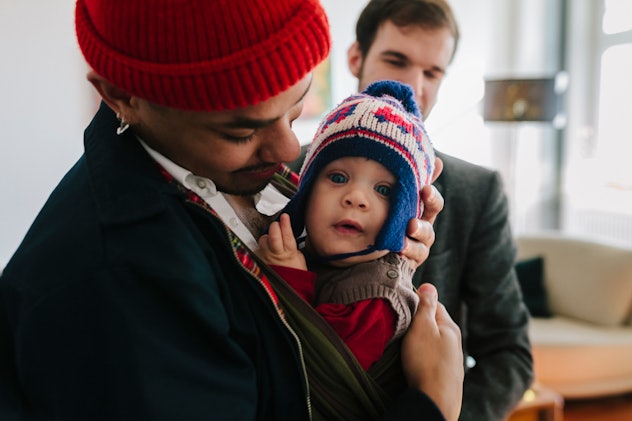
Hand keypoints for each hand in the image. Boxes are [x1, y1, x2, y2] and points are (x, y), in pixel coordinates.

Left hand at [255, 213, 306, 269]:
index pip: (286, 235)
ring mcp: (265, 257)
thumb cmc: (294, 272)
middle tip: (278, 224)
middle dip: (275, 226)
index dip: (285, 224)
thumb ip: (292, 244)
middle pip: (272, 235)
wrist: (288, 285)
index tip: (285, 216)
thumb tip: (287, 233)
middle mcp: (276, 255)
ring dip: (267, 237)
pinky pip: (258, 247)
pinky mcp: (258, 259)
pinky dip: (262, 246)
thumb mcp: (299, 257)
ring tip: (272, 241)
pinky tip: (267, 249)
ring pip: (263, 239)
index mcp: (289, 253)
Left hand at [401, 157, 443, 267]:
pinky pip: (410, 262)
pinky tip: (397, 253)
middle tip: (412, 223)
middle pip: (429, 227)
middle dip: (422, 225)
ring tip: (404, 240)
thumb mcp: (400, 197)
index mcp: (422, 212)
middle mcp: (423, 231)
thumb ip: (415, 179)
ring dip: (413, 244)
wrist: (377, 246)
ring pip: (421, 247)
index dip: (431, 197)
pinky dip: (406, 257)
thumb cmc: (392, 215)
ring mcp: (417, 249)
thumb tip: (436, 159)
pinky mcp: (408, 264)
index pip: (433, 203)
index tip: (425, 189)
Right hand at [402, 283, 462, 420]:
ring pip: (435, 342)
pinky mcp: (447, 376)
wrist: (436, 401)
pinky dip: (425, 357)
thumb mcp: (422, 327)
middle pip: (435, 324)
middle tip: (403, 326)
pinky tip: (416, 363)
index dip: (419, 302)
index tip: (404, 306)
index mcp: (450, 326)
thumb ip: (425, 306)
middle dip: (420, 323)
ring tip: (407, 346)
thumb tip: (430, 285)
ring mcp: (453, 360)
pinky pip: (434, 358)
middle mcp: (455, 342)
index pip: (435, 304)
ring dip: (422, 341)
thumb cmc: (426, 361)